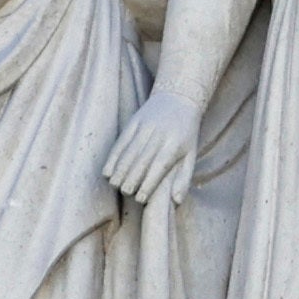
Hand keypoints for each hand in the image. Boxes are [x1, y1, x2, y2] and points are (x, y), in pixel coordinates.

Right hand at [105, 87, 197, 204]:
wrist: (178, 97)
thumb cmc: (186, 133)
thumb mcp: (191, 153)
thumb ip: (184, 178)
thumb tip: (177, 201)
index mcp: (174, 144)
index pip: (159, 166)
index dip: (148, 183)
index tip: (140, 199)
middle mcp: (159, 134)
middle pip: (142, 160)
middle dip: (132, 178)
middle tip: (125, 193)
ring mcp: (145, 126)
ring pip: (129, 151)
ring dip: (120, 169)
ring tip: (115, 185)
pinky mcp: (134, 122)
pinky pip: (121, 142)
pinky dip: (113, 157)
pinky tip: (107, 171)